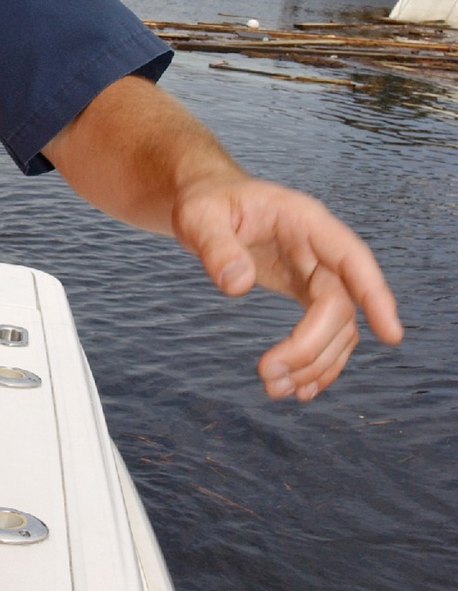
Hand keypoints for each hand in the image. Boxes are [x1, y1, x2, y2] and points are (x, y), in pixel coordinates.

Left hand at [172, 175, 402, 400]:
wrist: (206, 202)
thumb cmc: (206, 202)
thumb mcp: (199, 216)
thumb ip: (215, 246)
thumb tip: (237, 285)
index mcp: (303, 220)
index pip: (350, 257)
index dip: (374, 294)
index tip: (390, 335)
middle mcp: (319, 249)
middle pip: (339, 305)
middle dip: (312, 348)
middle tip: (269, 376)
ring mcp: (316, 272)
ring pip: (338, 326)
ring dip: (315, 364)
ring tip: (275, 389)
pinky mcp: (306, 291)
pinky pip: (326, 331)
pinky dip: (317, 362)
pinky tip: (300, 388)